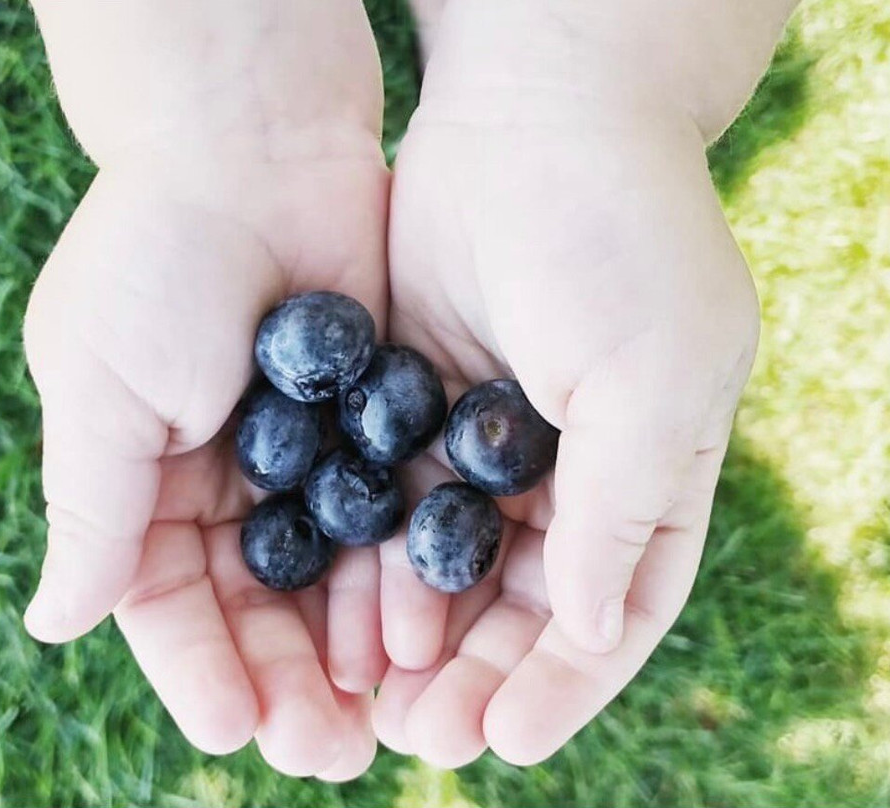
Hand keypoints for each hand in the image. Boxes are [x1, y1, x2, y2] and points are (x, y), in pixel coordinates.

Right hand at [22, 0, 388, 778]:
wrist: (253, 141)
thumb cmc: (159, 257)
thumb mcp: (99, 386)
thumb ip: (90, 509)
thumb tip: (53, 623)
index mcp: (144, 478)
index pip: (168, 603)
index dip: (200, 668)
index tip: (234, 730)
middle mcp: (224, 479)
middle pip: (256, 608)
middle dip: (287, 681)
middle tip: (328, 753)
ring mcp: (306, 454)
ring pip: (327, 579)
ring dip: (347, 650)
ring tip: (379, 720)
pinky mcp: (376, 423)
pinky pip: (386, 518)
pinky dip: (396, 577)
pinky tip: (416, 634)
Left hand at [373, 0, 776, 767]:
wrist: (530, 116)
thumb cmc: (616, 238)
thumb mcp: (652, 372)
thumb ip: (626, 503)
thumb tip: (590, 630)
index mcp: (652, 471)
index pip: (616, 609)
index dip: (565, 681)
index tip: (505, 737)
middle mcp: (571, 469)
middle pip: (525, 605)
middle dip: (479, 673)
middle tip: (425, 736)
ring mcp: (489, 440)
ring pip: (453, 566)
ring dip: (419, 633)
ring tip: (376, 694)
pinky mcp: (416, 405)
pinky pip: (395, 503)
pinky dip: (374, 561)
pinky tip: (346, 608)